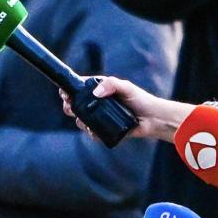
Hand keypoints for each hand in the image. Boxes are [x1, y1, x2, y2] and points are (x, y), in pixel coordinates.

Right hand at [58, 75, 191, 141]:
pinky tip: (93, 131)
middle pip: (76, 104)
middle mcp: (98, 103)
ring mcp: (101, 116)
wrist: (152, 119)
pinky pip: (92, 132)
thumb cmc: (140, 99)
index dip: (69, 90)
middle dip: (69, 107)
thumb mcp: (126, 87)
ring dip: (79, 121)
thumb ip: (111, 85)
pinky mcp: (105, 129)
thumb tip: (95, 93)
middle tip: (71, 109)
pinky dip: (90, 132)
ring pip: (81, 119)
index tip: (65, 94)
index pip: (79, 88)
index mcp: (100, 89)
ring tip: (85, 122)